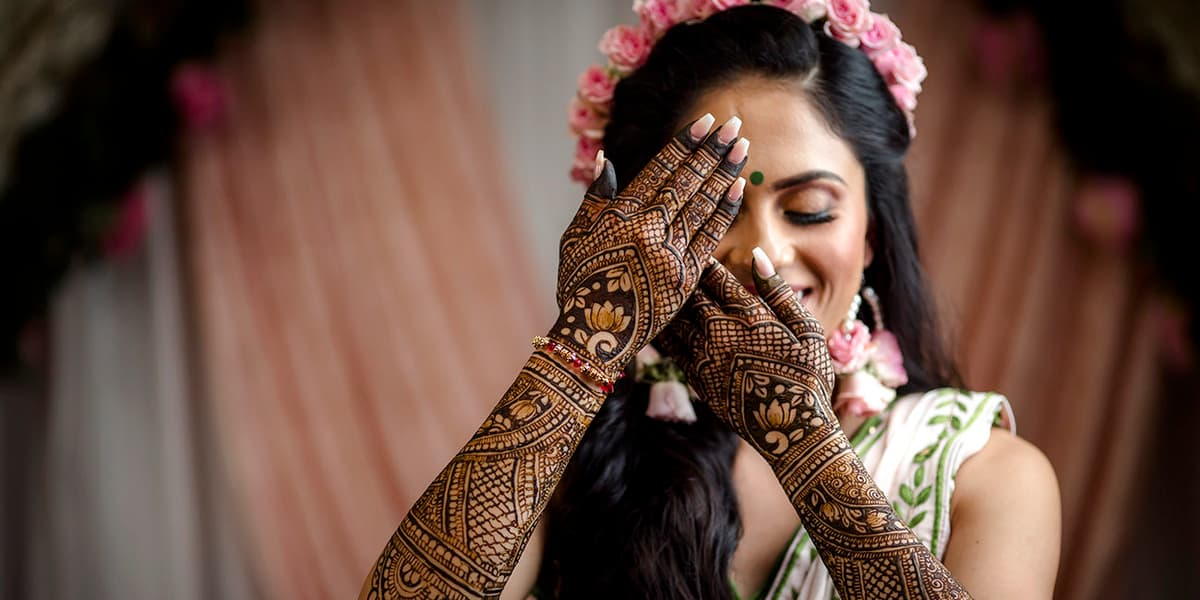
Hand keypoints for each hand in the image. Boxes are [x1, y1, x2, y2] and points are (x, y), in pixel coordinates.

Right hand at [551, 114, 748, 377]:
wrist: (594, 337)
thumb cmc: (579, 284)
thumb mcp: (576, 237)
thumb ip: (596, 198)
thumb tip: (608, 160)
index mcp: (619, 217)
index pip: (660, 172)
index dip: (685, 145)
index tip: (706, 123)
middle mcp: (646, 232)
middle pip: (686, 183)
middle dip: (712, 152)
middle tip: (734, 125)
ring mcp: (668, 255)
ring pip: (702, 205)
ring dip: (724, 174)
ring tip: (743, 148)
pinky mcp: (684, 278)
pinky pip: (709, 237)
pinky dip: (724, 211)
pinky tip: (738, 188)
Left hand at [656, 254, 836, 464]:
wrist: (793, 431)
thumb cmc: (809, 377)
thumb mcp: (807, 330)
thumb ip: (778, 292)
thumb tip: (757, 255)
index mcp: (748, 316)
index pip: (715, 278)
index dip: (703, 261)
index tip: (693, 248)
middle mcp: (721, 334)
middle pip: (689, 296)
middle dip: (679, 278)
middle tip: (665, 262)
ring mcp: (705, 358)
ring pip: (676, 320)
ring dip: (666, 302)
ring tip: (655, 286)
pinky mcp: (697, 379)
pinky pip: (671, 348)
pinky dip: (663, 331)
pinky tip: (656, 321)